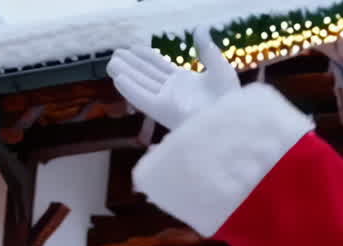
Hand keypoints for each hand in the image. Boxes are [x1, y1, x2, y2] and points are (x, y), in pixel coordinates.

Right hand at [107, 29, 239, 129]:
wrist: (232, 120)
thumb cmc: (230, 98)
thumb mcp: (220, 69)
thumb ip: (207, 51)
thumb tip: (200, 29)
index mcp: (186, 83)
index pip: (160, 67)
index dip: (146, 57)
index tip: (133, 47)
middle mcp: (173, 92)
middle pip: (146, 75)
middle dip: (131, 64)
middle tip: (115, 53)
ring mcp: (167, 101)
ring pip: (141, 84)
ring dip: (126, 73)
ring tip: (110, 62)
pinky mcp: (164, 111)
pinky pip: (143, 98)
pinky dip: (130, 89)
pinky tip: (118, 78)